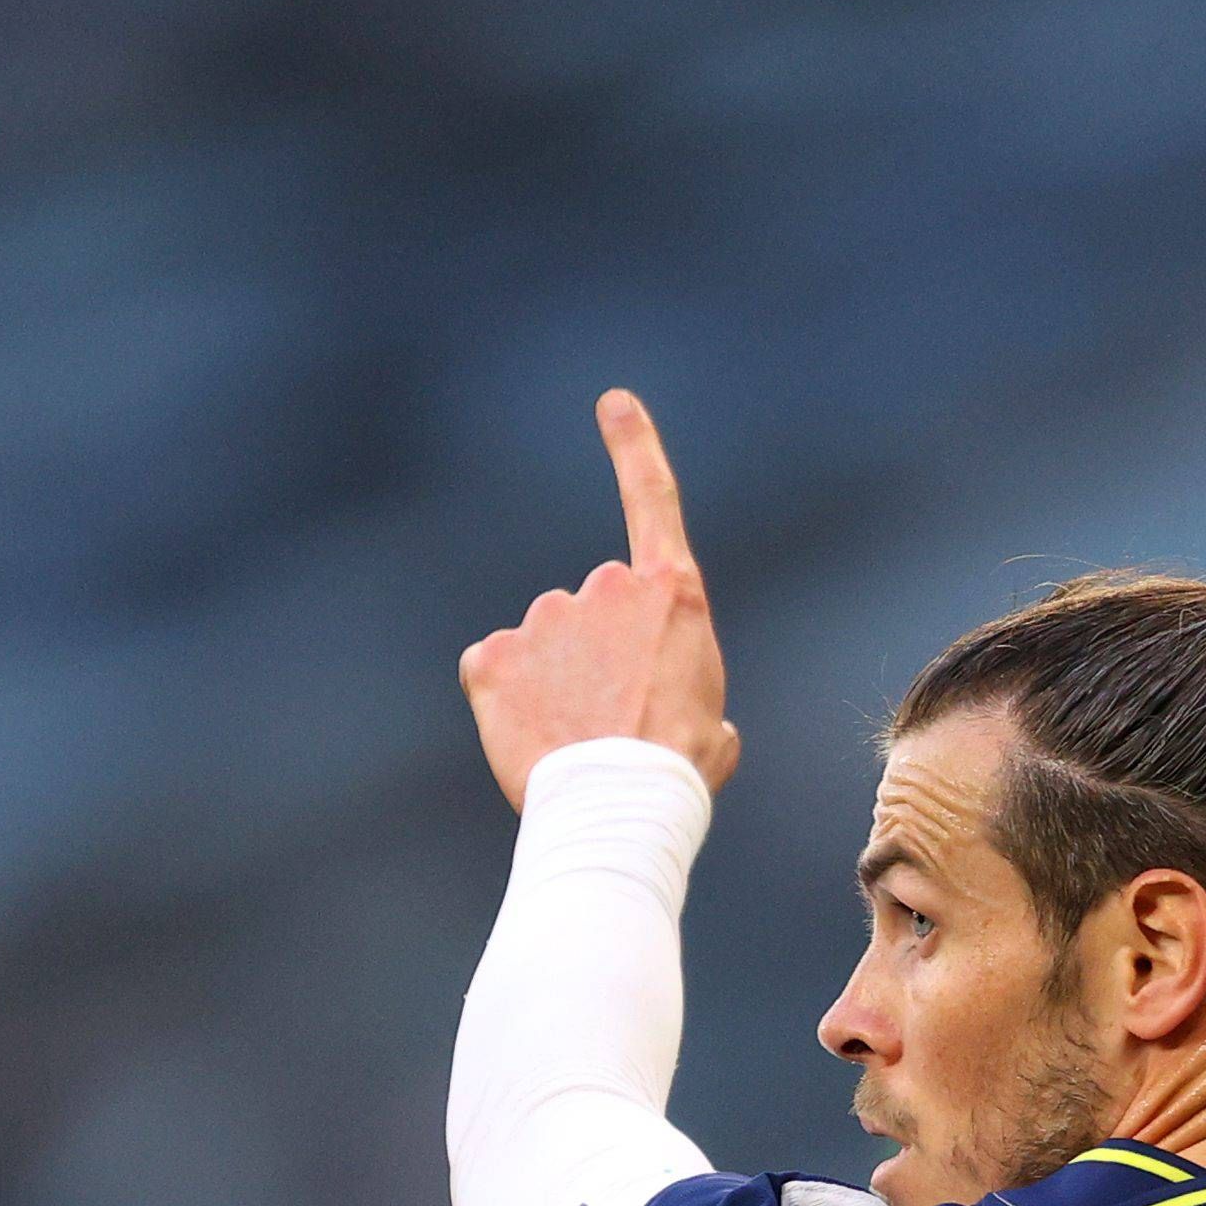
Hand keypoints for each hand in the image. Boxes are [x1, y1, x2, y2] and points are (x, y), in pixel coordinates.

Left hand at [459, 390, 742, 808]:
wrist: (618, 803)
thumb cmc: (678, 772)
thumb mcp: (715, 728)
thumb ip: (695, 695)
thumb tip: (700, 721)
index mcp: (672, 595)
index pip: (652, 500)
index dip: (633, 447)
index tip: (612, 403)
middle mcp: (605, 588)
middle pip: (593, 608)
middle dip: (598, 652)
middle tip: (615, 717)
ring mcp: (543, 618)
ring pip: (543, 644)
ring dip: (555, 681)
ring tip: (578, 738)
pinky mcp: (491, 656)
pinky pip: (493, 672)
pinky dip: (507, 701)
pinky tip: (532, 736)